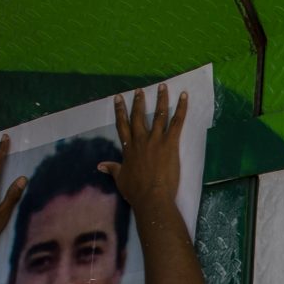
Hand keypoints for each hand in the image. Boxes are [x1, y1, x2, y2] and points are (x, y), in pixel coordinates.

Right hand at [103, 84, 187, 217]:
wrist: (152, 197)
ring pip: (158, 115)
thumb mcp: (120, 179)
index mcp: (129, 148)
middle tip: (139, 90)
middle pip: (139, 116)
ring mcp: (156, 140)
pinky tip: (183, 96)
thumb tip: (100, 165)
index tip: (118, 99)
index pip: (122, 125)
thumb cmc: (136, 192)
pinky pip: (177, 122)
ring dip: (161, 99)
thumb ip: (112, 169)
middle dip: (139, 102)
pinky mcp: (170, 143)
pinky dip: (182, 108)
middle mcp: (141, 140)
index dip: (120, 111)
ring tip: (162, 87)